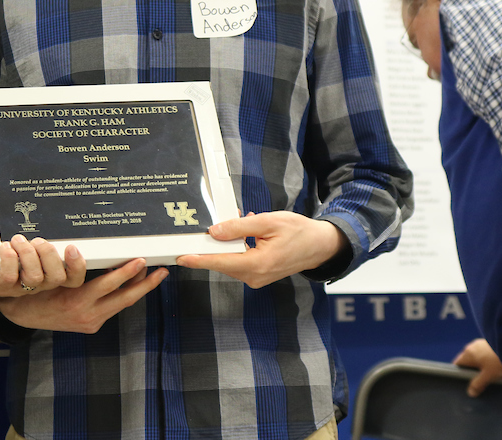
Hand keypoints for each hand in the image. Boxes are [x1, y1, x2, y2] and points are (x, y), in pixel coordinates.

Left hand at [0, 236, 79, 299]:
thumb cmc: (5, 254)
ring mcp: (19, 287)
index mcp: (48, 273)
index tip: (71, 247)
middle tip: (38, 240)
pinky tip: (5, 247)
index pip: (73, 279)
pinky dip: (9, 259)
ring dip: (28, 254)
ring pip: (34, 277)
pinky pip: (9, 277)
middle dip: (49, 255)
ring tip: (18, 240)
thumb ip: (42, 237)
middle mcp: (38, 283)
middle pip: (57, 278)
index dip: (77, 266)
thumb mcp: (27, 245)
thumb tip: (53, 215)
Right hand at [0, 255, 168, 333]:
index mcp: (77, 301)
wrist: (20, 315)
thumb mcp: (52, 278)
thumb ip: (74, 270)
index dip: (127, 273)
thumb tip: (95, 256)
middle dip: (145, 285)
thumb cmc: (34, 291)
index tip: (140, 261)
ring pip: (121, 304)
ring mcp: (90, 323)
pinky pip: (112, 308)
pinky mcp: (91, 326)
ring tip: (151, 275)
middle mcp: (87, 315)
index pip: (109, 286)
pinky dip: (122, 295)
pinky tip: (128, 284)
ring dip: (137, 290)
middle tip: (161, 271)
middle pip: (125, 299)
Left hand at [175, 212, 345, 287]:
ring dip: (227, 246)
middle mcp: (255, 276)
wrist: (320, 246)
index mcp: (258, 264)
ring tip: (235, 227)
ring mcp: (257, 278)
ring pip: (231, 261)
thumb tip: (215, 231)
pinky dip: (237, 248)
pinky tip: (244, 235)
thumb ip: (240, 227)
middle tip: (201, 232)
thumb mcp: (269, 222)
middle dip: (211, 247)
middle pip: (223, 262)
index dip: (199, 259)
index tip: (181, 258)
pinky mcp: (259, 275)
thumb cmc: (299, 232)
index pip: (221, 262)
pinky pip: (240, 261)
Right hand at [453, 338, 501, 395]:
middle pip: (466, 361)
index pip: (457, 365)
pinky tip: (494, 366)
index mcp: (468, 353)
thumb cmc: (498, 362)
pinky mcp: (489, 342)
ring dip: (479, 365)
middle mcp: (471, 346)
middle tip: (477, 381)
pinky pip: (482, 353)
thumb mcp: (488, 376)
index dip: (459, 374)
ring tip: (487, 374)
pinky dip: (485, 359)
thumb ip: (478, 384)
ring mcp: (480, 343)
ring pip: (475, 357)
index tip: (464, 383)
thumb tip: (470, 393)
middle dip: (470, 371)